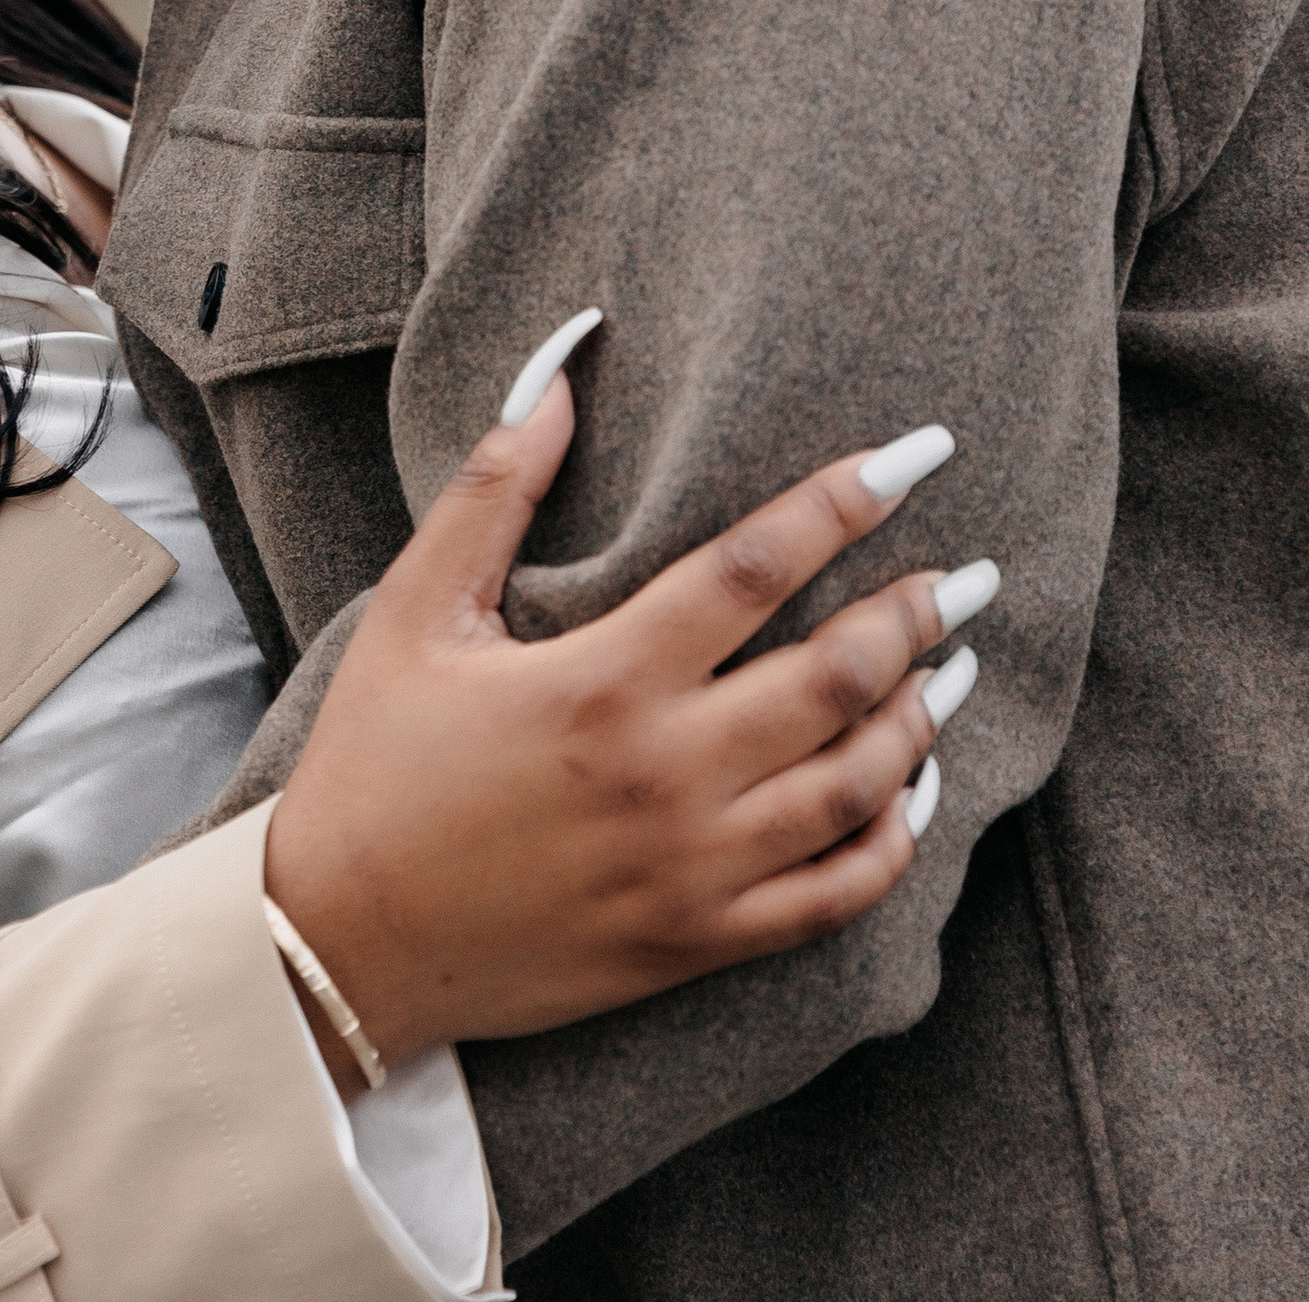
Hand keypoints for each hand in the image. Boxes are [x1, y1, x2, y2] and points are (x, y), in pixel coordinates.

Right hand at [263, 336, 994, 1070]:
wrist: (340, 946)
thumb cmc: (375, 763)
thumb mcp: (416, 608)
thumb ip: (496, 484)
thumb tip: (563, 362)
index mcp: (601, 678)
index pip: (757, 565)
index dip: (846, 499)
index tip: (915, 456)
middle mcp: (663, 773)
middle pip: (835, 676)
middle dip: (915, 613)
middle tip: (968, 572)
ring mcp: (691, 869)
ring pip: (853, 786)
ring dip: (918, 718)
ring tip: (954, 664)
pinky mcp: (696, 943)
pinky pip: (833, 898)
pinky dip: (892, 842)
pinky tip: (912, 793)